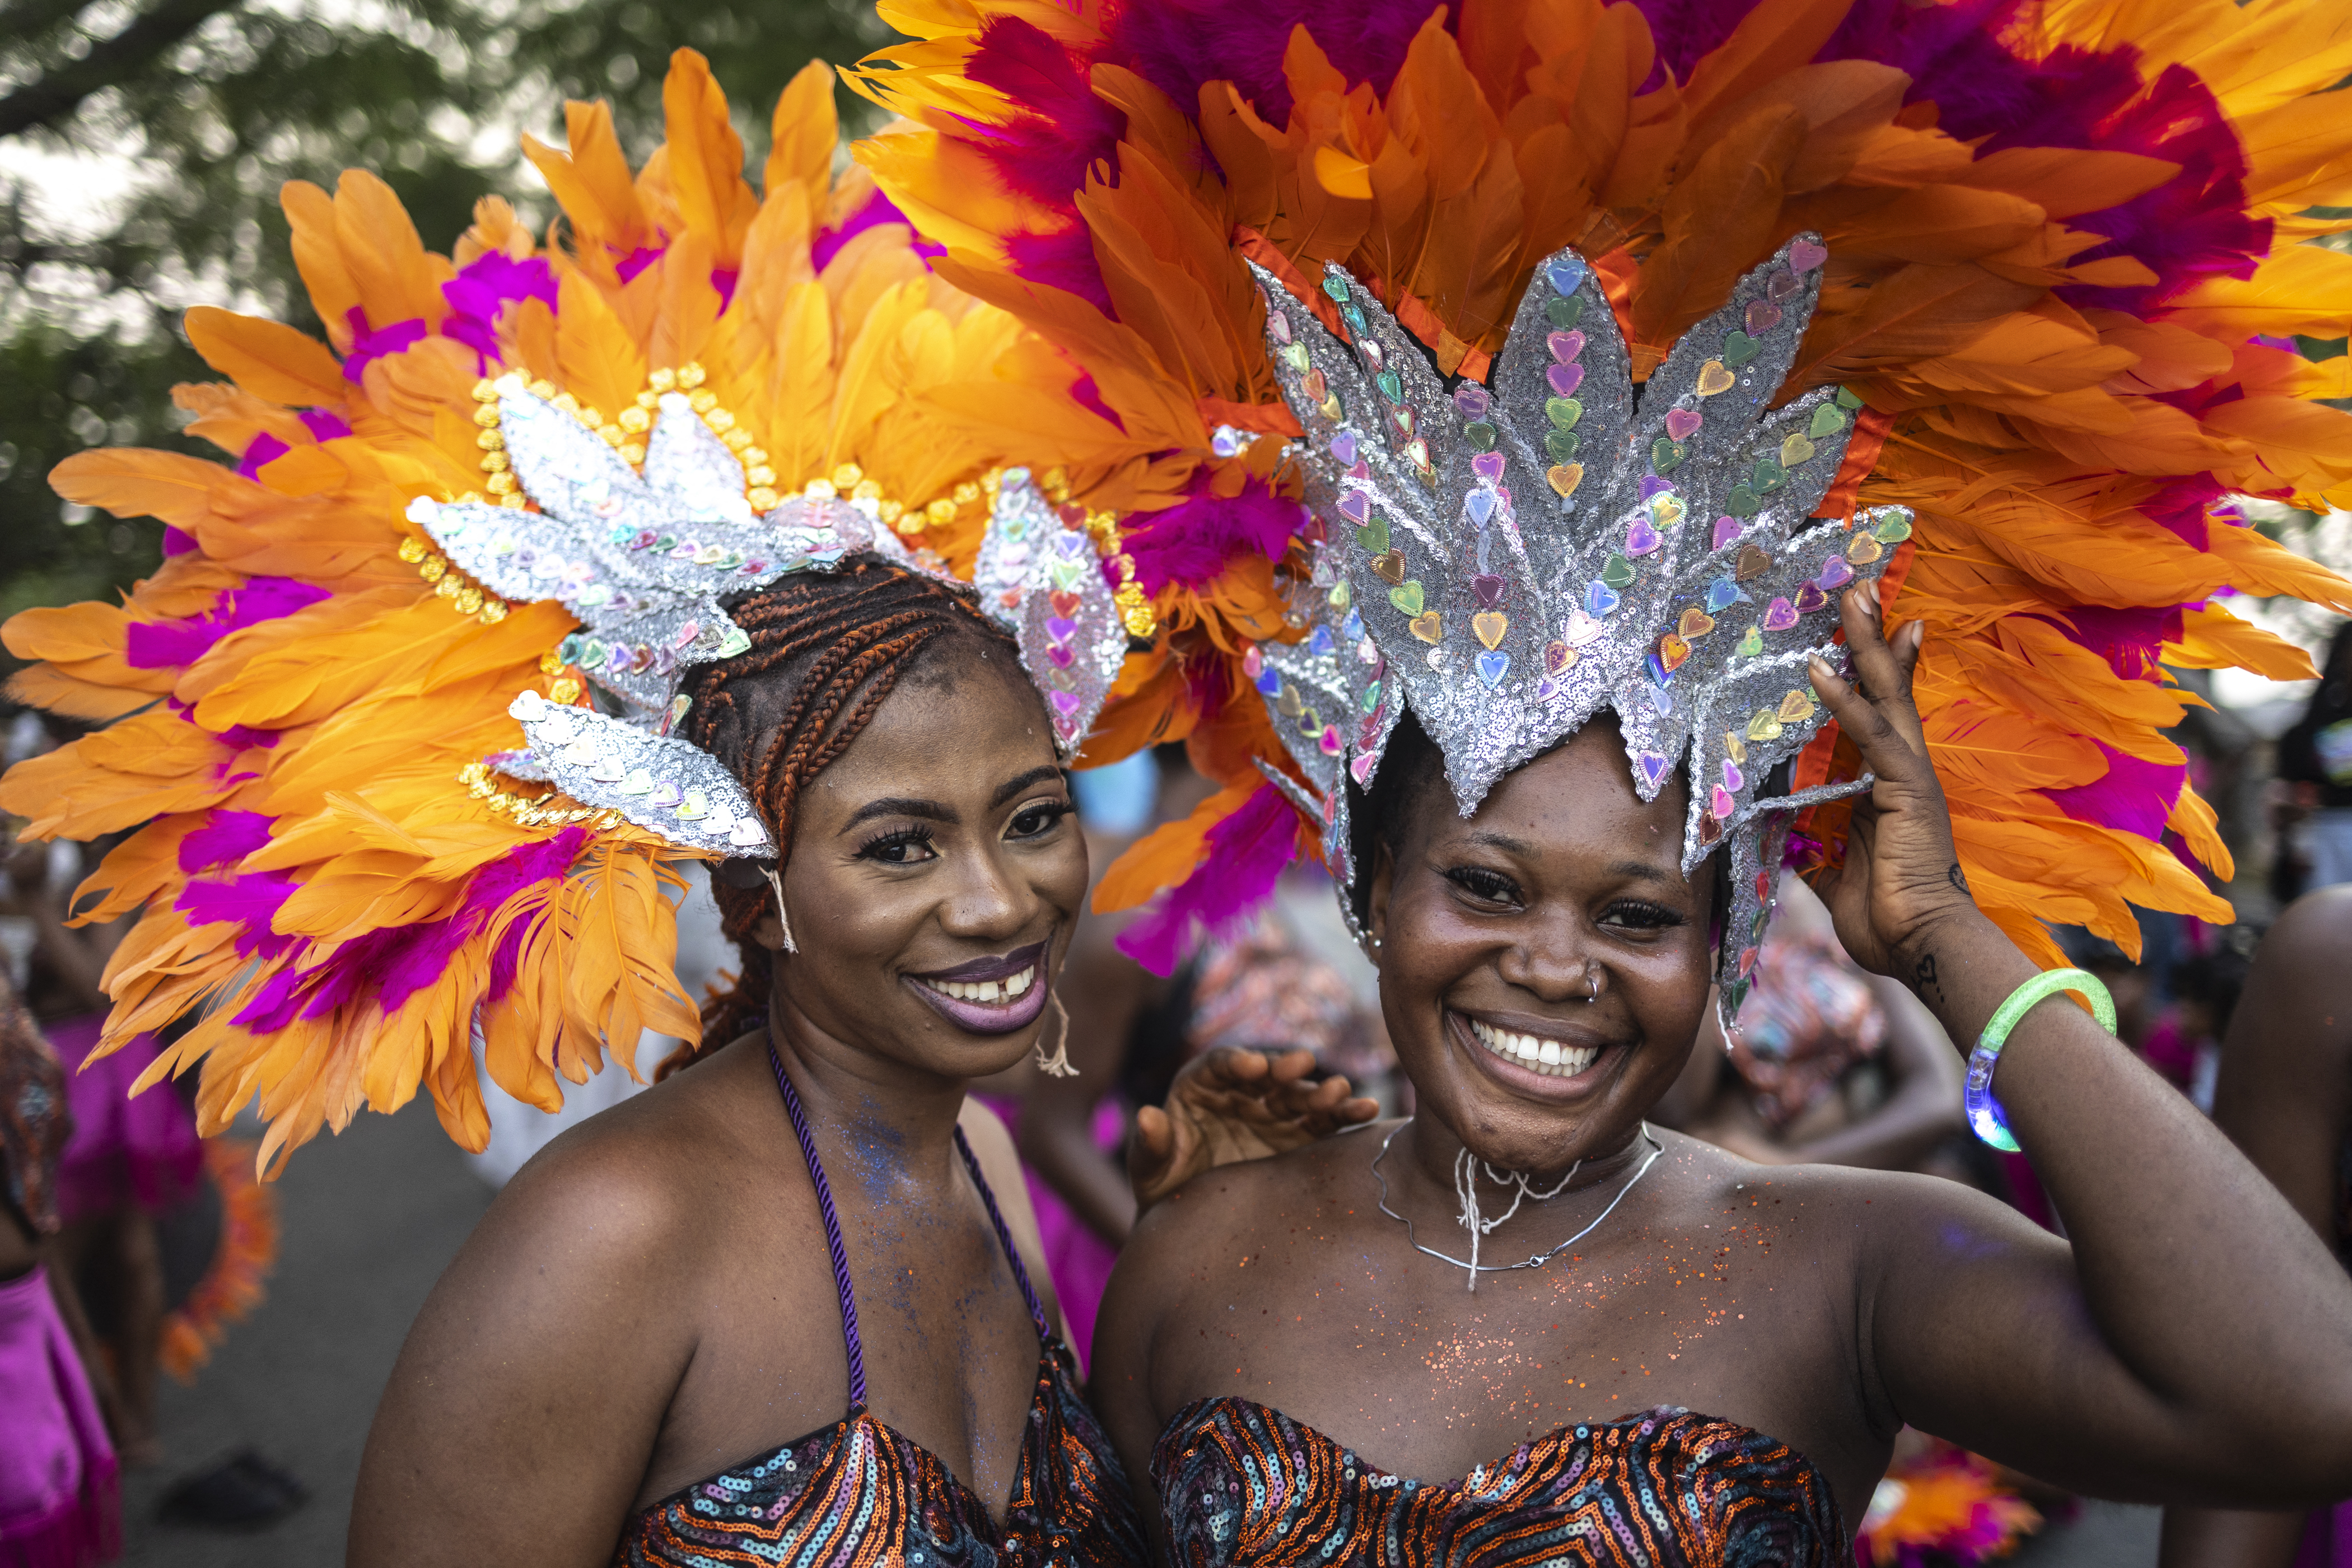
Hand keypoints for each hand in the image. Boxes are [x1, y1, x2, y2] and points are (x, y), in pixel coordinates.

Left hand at [1129, 1048, 1378, 1210]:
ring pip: (1300, 1095)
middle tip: (1300, 1066)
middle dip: (1284, 1070)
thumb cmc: (1165, 1189)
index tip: (1252, 1066)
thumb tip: (1144, 1116)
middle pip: (1266, 1075)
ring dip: (1320, 1091)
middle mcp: (1242, 1094)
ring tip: (1341, 1091)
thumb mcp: (1150, 1170)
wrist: (1194, 1224)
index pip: (1219, 1066)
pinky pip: (1326, 1123)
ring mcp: (1274, 1115)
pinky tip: (1368, 1111)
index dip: (1235, 1062)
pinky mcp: (1300, 1139)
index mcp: (1202, 1088)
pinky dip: (1346, 1116)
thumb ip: (1151, 1145)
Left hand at [1805, 581, 1983, 984]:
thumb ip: (1815, 848)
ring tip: (1853, 595)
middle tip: (1860, 586)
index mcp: (1890, 786)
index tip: (1866, 627)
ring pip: (1887, 695)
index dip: (1874, 670)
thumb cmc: (1886, 919)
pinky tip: (1819, 668)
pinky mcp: (1906, 788)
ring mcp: (1910, 775)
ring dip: (1866, 644)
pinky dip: (1845, 699)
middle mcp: (1905, 770)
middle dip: (1873, 637)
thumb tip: (1788, 839)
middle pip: (1889, 688)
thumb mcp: (1834, 874)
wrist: (1923, 947)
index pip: (1881, 713)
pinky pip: (1872, 734)